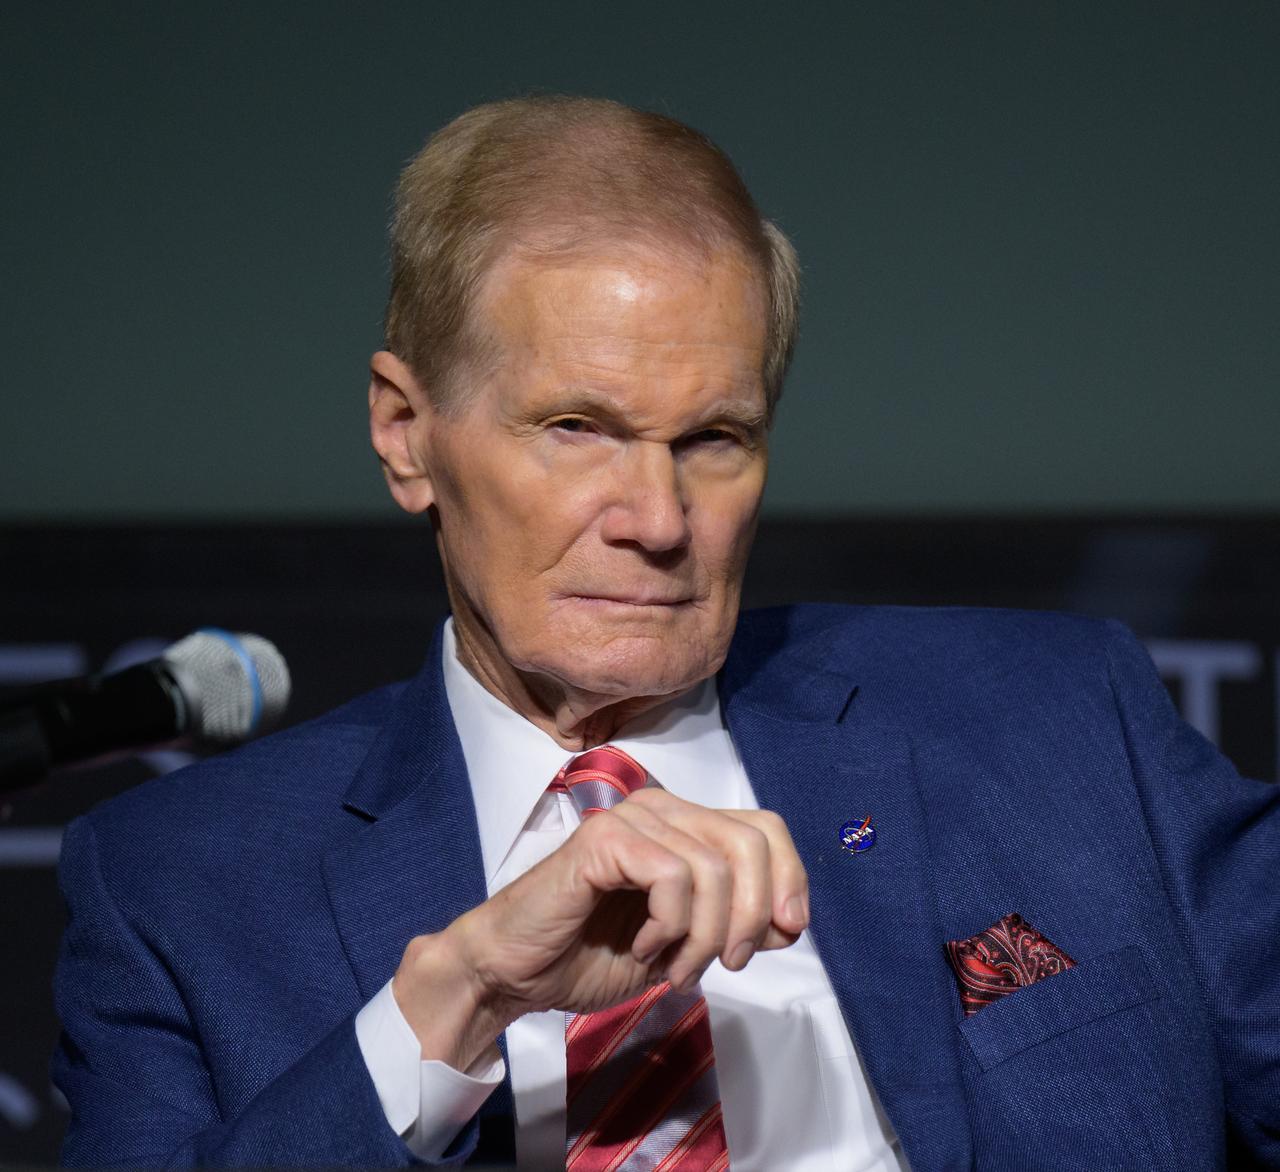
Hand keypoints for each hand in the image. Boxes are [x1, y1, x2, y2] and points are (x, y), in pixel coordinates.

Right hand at [392, 788, 808, 1068]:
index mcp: (685, 826)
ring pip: (713, 868)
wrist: (518, 971)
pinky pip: (671, 876)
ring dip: (703, 937)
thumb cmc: (593, 955)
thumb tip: (789, 920)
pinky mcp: (604, 839)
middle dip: (750, 915)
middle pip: (750, 842)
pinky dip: (668, 926)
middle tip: (727, 964)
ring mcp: (632, 818)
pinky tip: (642, 947)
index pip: (764, 828)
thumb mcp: (687, 946)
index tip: (789, 930)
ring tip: (675, 967)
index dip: (790, 876)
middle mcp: (663, 808)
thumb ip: (736, 925)